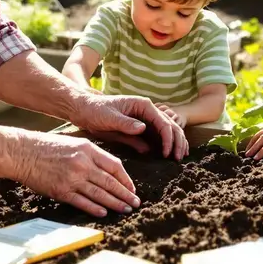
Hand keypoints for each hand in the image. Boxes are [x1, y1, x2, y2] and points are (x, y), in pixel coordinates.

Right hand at [8, 132, 139, 216]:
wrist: (22, 153)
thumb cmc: (47, 146)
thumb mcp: (74, 142)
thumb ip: (91, 154)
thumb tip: (108, 169)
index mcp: (88, 149)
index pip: (115, 166)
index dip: (126, 179)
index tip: (132, 188)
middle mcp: (83, 164)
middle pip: (111, 182)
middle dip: (126, 194)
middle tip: (135, 203)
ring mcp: (72, 179)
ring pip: (100, 194)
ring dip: (115, 204)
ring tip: (125, 209)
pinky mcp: (61, 191)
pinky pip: (83, 203)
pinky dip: (95, 209)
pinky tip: (104, 213)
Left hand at [71, 93, 187, 160]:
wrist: (83, 110)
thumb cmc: (95, 110)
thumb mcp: (109, 116)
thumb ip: (126, 123)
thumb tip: (144, 128)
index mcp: (143, 105)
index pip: (163, 122)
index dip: (168, 138)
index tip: (167, 153)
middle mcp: (147, 112)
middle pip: (170, 125)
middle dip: (177, 141)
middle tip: (178, 158)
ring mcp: (144, 121)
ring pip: (166, 132)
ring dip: (174, 143)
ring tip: (178, 157)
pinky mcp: (138, 130)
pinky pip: (154, 138)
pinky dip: (163, 146)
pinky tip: (167, 156)